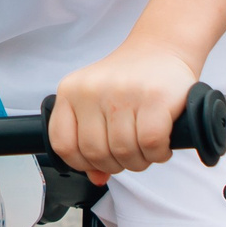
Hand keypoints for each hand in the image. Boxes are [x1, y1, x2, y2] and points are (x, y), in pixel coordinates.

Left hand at [46, 39, 196, 182]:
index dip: (81, 163)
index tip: (99, 162)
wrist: (163, 48)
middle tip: (131, 155)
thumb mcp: (97, 103)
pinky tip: (161, 146)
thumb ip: (89, 140)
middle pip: (96, 153)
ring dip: (139, 161)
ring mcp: (122, 93)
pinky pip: (150, 144)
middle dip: (116, 165)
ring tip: (147, 149)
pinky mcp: (154, 98)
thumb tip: (96, 178)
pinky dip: (157, 154)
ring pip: (124, 152)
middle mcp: (92, 90)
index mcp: (71, 91)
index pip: (63, 144)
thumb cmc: (129, 80)